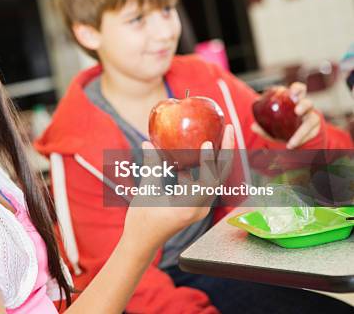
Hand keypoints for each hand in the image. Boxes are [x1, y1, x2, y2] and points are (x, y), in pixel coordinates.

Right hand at [123, 125, 234, 249]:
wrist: (143, 242)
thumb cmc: (141, 222)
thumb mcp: (146, 192)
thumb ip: (151, 167)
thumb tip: (149, 142)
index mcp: (188, 207)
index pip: (206, 182)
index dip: (208, 161)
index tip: (207, 142)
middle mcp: (199, 207)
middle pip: (219, 175)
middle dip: (226, 151)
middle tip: (228, 128)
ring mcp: (200, 206)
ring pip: (214, 176)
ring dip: (217, 156)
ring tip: (219, 133)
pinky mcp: (196, 203)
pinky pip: (203, 180)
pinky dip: (200, 165)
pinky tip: (193, 151)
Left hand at [251, 82, 319, 148]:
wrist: (296, 134)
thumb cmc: (284, 124)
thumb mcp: (272, 123)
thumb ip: (263, 125)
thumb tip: (253, 126)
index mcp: (294, 101)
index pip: (299, 90)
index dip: (297, 89)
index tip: (292, 91)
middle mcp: (305, 108)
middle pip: (308, 103)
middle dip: (303, 105)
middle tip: (297, 111)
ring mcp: (311, 118)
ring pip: (312, 120)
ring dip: (302, 130)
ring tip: (292, 140)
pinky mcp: (314, 129)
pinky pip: (309, 134)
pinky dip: (299, 140)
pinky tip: (291, 145)